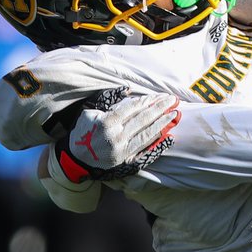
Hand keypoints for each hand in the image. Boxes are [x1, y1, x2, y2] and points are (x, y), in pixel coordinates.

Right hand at [52, 87, 180, 182]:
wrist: (76, 157)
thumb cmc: (84, 131)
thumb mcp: (90, 111)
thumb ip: (109, 100)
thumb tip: (128, 91)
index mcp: (107, 122)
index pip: (132, 108)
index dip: (148, 101)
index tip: (160, 95)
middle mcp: (116, 136)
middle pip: (143, 119)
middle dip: (160, 108)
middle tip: (173, 100)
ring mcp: (122, 149)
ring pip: (147, 133)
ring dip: (163, 123)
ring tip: (175, 114)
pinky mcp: (126, 160)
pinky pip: (145, 149)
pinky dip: (158, 142)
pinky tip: (169, 136)